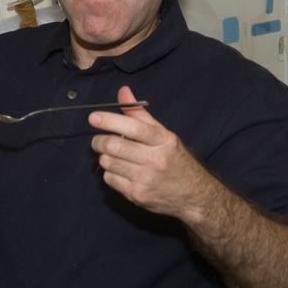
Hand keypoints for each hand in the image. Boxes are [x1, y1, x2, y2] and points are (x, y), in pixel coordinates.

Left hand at [89, 85, 217, 221]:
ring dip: (105, 156)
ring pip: (108, 162)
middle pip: (115, 146)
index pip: (133, 127)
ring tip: (113, 155)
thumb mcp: (164, 135)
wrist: (193, 195)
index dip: (110, 121)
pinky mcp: (137, 195)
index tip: (94, 117)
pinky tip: (120, 171)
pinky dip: (109, 172)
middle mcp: (155, 160)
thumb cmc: (175, 160)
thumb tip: (123, 92)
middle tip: (98, 140)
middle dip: (99, 141)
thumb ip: (140, 114)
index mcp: (163, 141)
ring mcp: (145, 179)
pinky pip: (110, 179)